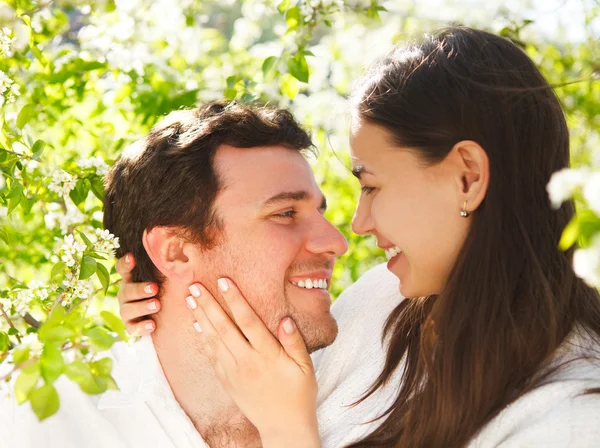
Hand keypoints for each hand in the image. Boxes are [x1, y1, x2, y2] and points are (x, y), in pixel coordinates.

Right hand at [115, 253, 160, 334]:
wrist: (165, 316)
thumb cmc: (164, 290)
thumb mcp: (165, 278)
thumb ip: (167, 267)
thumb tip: (186, 248)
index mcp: (132, 280)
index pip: (122, 269)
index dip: (125, 263)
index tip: (132, 257)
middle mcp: (126, 294)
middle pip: (126, 291)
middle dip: (140, 289)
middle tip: (154, 288)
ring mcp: (127, 311)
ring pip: (127, 309)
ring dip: (142, 307)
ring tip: (157, 304)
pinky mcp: (131, 326)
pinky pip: (132, 328)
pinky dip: (141, 327)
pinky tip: (152, 325)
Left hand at [186, 279, 320, 447]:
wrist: (283, 427)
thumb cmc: (298, 393)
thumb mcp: (305, 367)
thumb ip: (294, 342)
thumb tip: (284, 319)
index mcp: (268, 355)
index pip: (248, 321)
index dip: (235, 300)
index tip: (224, 281)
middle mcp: (247, 361)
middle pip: (224, 327)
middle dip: (208, 304)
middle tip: (195, 285)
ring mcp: (234, 372)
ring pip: (213, 340)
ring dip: (200, 318)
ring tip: (189, 300)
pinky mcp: (227, 381)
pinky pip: (211, 356)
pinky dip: (202, 339)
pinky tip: (196, 325)